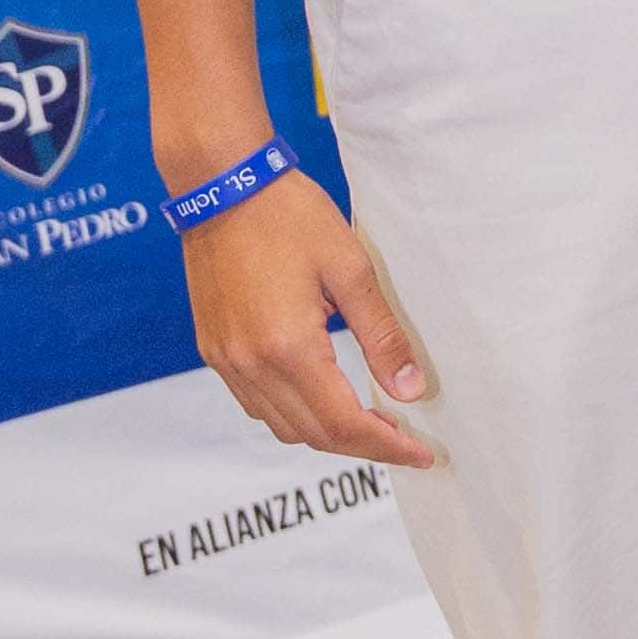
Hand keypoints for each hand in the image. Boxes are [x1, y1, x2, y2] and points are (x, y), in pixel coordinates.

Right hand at [184, 170, 441, 468]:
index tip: (423, 453)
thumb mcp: (351, 269)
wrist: (221, 185)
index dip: (387, 446)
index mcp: (287, 348)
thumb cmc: (289, 216)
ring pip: (282, 426)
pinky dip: (294, 413)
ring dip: (327, 433)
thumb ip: (381, 336)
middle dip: (363, 445)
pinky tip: (323, 394)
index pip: (343, 424)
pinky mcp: (215, 349)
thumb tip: (410, 390)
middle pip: (312, 435)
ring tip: (371, 420)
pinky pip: (256, 403)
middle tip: (405, 440)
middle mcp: (250, 366)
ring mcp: (226, 361)